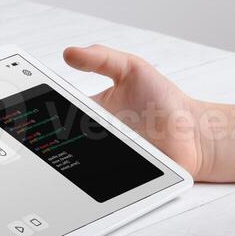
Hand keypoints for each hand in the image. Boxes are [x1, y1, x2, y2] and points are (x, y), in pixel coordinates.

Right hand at [63, 44, 210, 179]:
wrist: (194, 132)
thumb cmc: (164, 100)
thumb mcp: (132, 69)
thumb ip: (102, 58)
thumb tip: (70, 53)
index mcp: (93, 109)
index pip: (62, 107)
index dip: (49, 106)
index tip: (40, 101)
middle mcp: (95, 133)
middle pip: (66, 137)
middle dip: (60, 132)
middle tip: (63, 124)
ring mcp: (107, 155)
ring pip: (79, 162)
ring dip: (78, 153)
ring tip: (92, 138)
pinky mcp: (119, 176)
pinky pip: (100, 182)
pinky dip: (97, 176)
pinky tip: (104, 164)